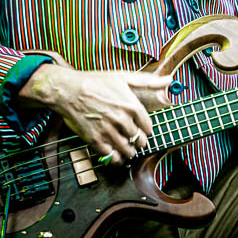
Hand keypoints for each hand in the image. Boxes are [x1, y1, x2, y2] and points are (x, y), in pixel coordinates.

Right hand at [18, 65, 170, 165]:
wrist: (69, 91)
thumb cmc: (96, 82)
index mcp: (132, 106)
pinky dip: (115, 160)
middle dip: (139, 142)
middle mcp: (123, 120)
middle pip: (139, 140)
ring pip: (127, 151)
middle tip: (136, 142)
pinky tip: (115, 156)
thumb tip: (169, 80)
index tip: (143, 131)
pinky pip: (111, 157)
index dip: (146, 131)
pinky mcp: (95, 140)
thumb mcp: (124, 77)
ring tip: (128, 151)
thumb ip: (149, 81)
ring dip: (129, 153)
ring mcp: (109, 131)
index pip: (148, 127)